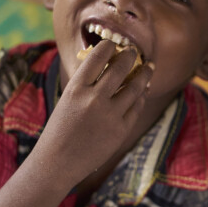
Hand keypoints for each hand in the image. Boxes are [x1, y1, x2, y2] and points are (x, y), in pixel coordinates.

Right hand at [35, 40, 152, 183]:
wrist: (57, 162)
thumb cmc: (60, 129)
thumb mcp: (67, 100)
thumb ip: (86, 84)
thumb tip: (108, 65)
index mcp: (76, 89)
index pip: (98, 56)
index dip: (109, 46)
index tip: (114, 44)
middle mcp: (94, 99)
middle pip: (120, 68)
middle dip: (130, 55)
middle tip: (134, 51)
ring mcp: (110, 115)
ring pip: (135, 87)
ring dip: (145, 74)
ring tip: (149, 67)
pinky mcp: (121, 130)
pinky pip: (137, 106)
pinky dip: (141, 96)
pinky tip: (143, 91)